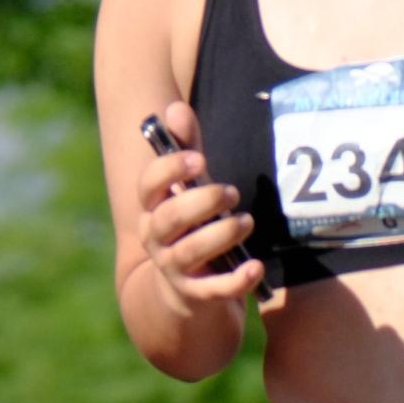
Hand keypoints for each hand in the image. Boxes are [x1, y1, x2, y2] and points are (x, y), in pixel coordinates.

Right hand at [139, 98, 264, 307]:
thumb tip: (175, 108)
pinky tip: (255, 267)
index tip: (199, 159)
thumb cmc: (193, 226)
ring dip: (220, 234)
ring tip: (246, 221)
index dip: (170, 170)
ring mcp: (174, 269)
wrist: (189, 292)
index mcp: (152, 208)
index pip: (148, 186)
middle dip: (200, 202)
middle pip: (167, 218)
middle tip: (231, 192)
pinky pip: (213, 289)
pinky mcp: (196, 295)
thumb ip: (186, 151)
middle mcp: (156, 238)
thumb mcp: (190, 189)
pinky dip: (235, 280)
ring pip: (189, 252)